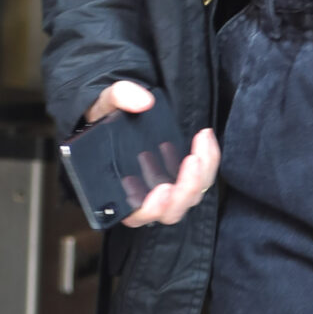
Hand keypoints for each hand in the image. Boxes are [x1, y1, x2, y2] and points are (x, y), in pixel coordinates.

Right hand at [86, 80, 221, 226]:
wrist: (118, 114)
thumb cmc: (106, 117)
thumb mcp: (104, 103)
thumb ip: (118, 97)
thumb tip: (143, 101)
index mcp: (117, 192)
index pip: (135, 216)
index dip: (151, 209)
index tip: (161, 190)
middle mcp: (144, 198)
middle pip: (172, 211)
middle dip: (186, 189)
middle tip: (192, 160)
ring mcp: (166, 189)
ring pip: (191, 197)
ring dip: (202, 174)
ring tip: (202, 141)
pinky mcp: (182, 177)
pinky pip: (202, 178)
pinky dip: (208, 159)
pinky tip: (204, 136)